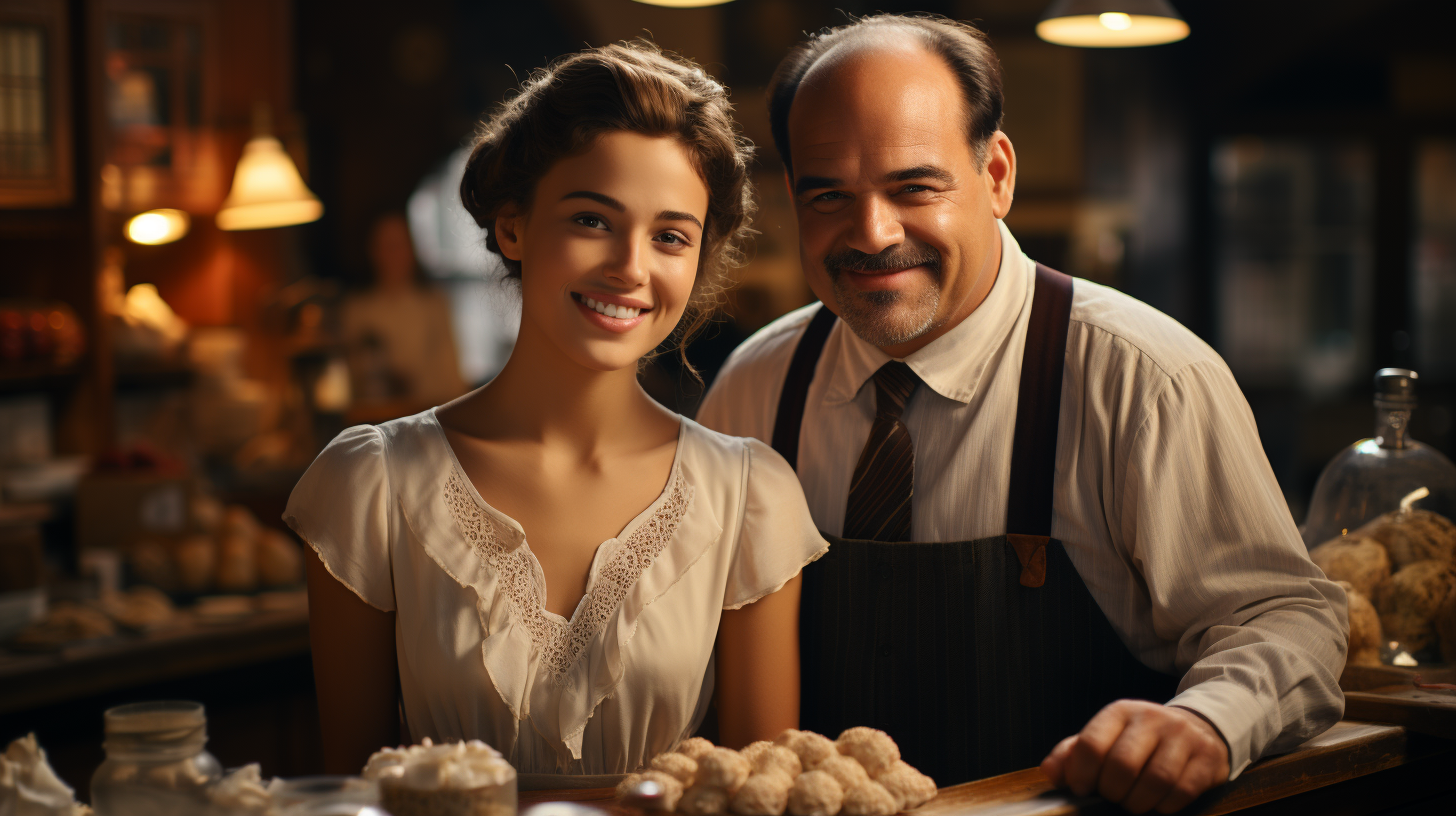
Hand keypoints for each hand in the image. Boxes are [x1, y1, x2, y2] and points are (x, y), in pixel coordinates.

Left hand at [1040, 700, 1229, 813]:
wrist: (1196, 728)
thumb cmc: (1140, 740)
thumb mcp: (1105, 737)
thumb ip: (1073, 754)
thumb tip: (1050, 772)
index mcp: (1119, 712)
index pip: (1092, 744)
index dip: (1081, 774)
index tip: (1082, 788)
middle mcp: (1151, 718)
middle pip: (1122, 765)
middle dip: (1112, 791)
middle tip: (1112, 796)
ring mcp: (1182, 736)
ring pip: (1155, 780)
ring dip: (1138, 802)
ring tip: (1133, 802)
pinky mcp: (1206, 758)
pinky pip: (1181, 792)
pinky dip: (1164, 806)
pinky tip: (1157, 802)